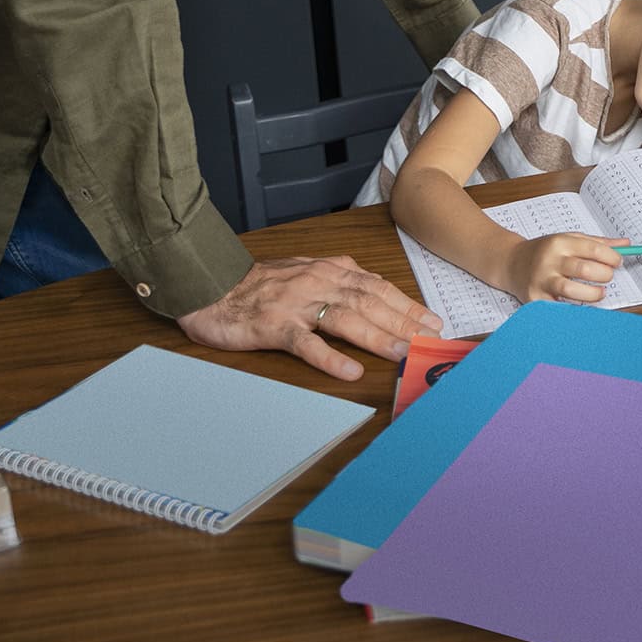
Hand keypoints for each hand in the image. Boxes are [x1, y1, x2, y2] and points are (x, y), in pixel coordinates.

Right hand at [176, 255, 442, 381]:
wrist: (211, 284)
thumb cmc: (260, 282)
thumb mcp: (306, 270)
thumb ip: (339, 278)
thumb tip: (375, 288)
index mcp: (328, 271)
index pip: (376, 287)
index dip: (406, 304)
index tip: (431, 320)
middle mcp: (318, 284)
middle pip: (369, 303)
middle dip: (402, 321)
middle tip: (428, 339)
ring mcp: (296, 305)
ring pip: (345, 320)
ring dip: (377, 337)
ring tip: (401, 353)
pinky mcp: (274, 326)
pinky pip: (306, 344)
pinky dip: (329, 358)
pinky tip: (350, 371)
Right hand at [504, 232, 627, 304]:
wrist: (511, 263)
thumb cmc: (544, 251)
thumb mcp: (568, 239)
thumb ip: (597, 243)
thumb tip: (626, 244)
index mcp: (560, 242)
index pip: (593, 248)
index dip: (611, 257)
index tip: (618, 262)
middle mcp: (549, 261)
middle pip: (584, 269)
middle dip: (604, 275)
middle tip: (608, 277)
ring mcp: (541, 281)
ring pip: (571, 290)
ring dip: (592, 294)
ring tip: (599, 293)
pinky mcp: (535, 299)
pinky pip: (558, 308)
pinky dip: (573, 309)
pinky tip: (581, 305)